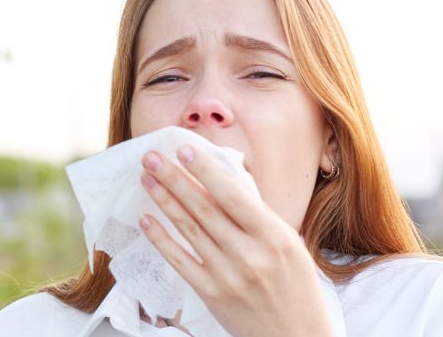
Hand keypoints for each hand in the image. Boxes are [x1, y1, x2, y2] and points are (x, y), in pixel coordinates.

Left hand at [138, 145, 334, 336]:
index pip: (233, 195)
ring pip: (189, 230)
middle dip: (175, 178)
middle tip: (152, 156)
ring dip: (164, 201)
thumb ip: (258, 216)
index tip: (184, 150)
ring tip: (147, 179)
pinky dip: (161, 240)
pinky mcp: (211, 294)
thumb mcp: (289, 245)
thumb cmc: (296, 287)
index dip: (206, 171)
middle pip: (204, 208)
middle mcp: (250, 254)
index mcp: (274, 236)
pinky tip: (146, 220)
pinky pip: (180, 261)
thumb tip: (223, 182)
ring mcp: (228, 275)